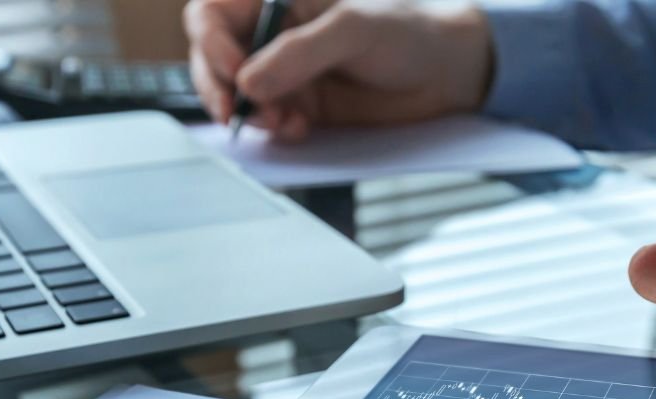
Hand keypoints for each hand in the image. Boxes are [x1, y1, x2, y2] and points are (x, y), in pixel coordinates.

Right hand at [184, 0, 492, 140]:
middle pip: (213, 56)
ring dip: (252, 112)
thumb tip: (250, 81)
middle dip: (219, 86)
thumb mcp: (353, 29)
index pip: (213, 13)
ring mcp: (285, 70)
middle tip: (236, 111)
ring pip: (238, 93)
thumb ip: (301, 53)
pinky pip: (268, 119)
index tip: (235, 72)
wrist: (444, 73)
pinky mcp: (301, 103)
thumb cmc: (406, 31)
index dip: (211, 42)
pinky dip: (276, 127)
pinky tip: (299, 127)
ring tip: (284, 120)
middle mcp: (273, 32)